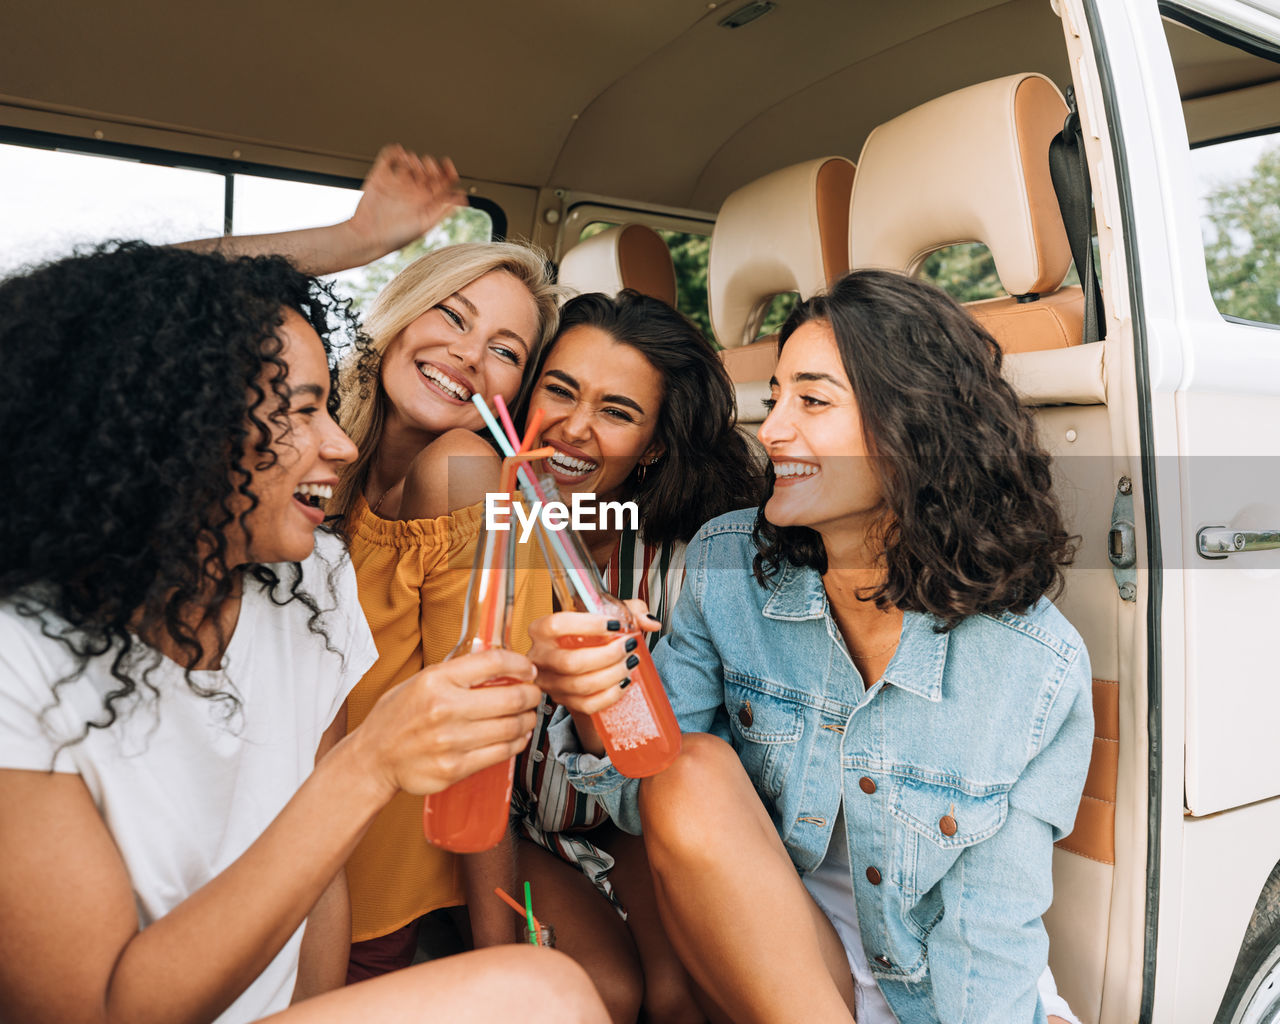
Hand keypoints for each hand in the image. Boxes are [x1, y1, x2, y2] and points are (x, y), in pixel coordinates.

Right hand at [347, 144, 461, 257]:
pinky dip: (393, 151)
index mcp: (426, 202)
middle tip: (426, 166)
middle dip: (429, 165)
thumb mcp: (425, 223)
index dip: (447, 171)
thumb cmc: (396, 236)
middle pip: (427, 170)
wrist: (367, 236)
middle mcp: (412, 191)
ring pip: (410, 162)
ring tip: (411, 162)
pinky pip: (388, 158)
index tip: (447, 164)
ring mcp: (396, 183)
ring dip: (413, 158)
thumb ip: (443, 208)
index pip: (441, 182)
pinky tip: (398, 153)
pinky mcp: (380, 177)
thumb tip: (463, 196)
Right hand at [350, 648, 538, 799]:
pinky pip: (501, 752)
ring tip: (527, 716)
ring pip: (511, 727)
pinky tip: (516, 736)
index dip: (520, 664)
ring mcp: (451, 741)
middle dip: (532, 695)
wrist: (373, 758)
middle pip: (511, 698)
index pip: (493, 662)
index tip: (528, 669)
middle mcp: (444, 709)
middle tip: (534, 694)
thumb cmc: (396, 717)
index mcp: (436, 681)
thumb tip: (499, 663)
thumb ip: (457, 672)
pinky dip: (517, 742)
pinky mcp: (455, 767)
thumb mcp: (420, 681)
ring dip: (528, 720)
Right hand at [526, 601, 660, 716]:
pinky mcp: (563, 701)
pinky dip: (611, 695)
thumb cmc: (590, 635)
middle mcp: (540, 657)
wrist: (581, 662)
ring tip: (631, 662)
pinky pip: (588, 704)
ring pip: (581, 685)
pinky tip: (624, 682)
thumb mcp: (607, 616)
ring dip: (613, 674)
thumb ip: (630, 611)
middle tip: (629, 646)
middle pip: (571, 662)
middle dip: (607, 655)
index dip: (588, 625)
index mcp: (542, 630)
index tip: (616, 625)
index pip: (557, 625)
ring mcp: (550, 682)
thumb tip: (650, 622)